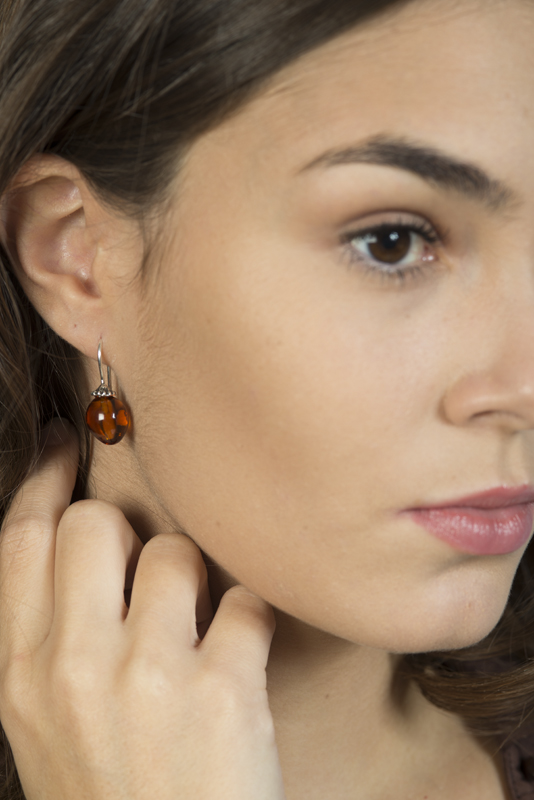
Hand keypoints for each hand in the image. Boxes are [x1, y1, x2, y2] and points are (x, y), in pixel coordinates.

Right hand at [0, 420, 284, 799]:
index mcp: (20, 675)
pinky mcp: (223, 694)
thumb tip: (83, 551)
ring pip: (174, 553)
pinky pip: (244, 601)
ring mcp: (147, 678)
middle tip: (148, 576)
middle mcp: (73, 668)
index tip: (63, 441)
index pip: (20, 539)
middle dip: (125, 535)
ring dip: (195, 582)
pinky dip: (251, 622)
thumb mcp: (46, 726)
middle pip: (93, 524)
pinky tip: (244, 663)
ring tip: (200, 634)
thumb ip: (53, 638)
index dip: (42, 478)